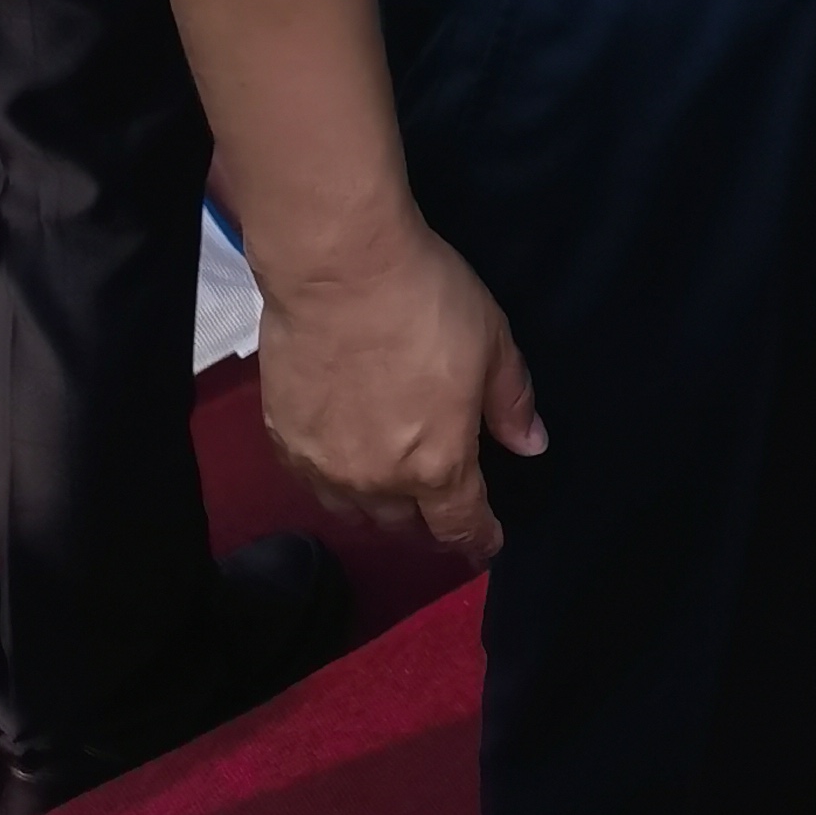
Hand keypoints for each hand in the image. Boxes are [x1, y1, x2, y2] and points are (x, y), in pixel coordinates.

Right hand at [253, 219, 545, 562]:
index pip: (460, 524)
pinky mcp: (284, 441)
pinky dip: (337, 484)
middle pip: (405, 526)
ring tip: (395, 491)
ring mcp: (324, 466)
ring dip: (381, 509)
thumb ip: (511, 402)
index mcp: (437, 463)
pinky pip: (315, 484)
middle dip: (429, 523)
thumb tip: (531, 445)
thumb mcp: (492, 340)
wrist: (337, 270)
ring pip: (356, 512)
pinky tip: (346, 463)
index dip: (478, 538)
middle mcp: (378, 481)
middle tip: (442, 508)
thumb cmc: (425, 300)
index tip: (487, 544)